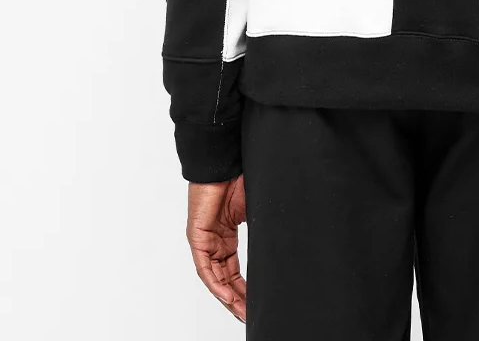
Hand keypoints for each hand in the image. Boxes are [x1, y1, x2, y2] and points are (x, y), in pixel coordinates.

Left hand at [186, 177, 246, 321]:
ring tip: (240, 311)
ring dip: (227, 296)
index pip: (233, 271)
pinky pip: (205, 267)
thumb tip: (281, 241)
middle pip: (224, 278)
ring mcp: (205, 241)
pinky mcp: (197, 237)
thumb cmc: (238, 179)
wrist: (224, 164)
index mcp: (226, 237)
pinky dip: (215, 283)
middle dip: (236, 299)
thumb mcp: (254, 211)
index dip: (244, 288)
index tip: (255, 302)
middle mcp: (214, 242)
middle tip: (248, 315)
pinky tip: (226, 295)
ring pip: (214, 277)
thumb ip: (260, 229)